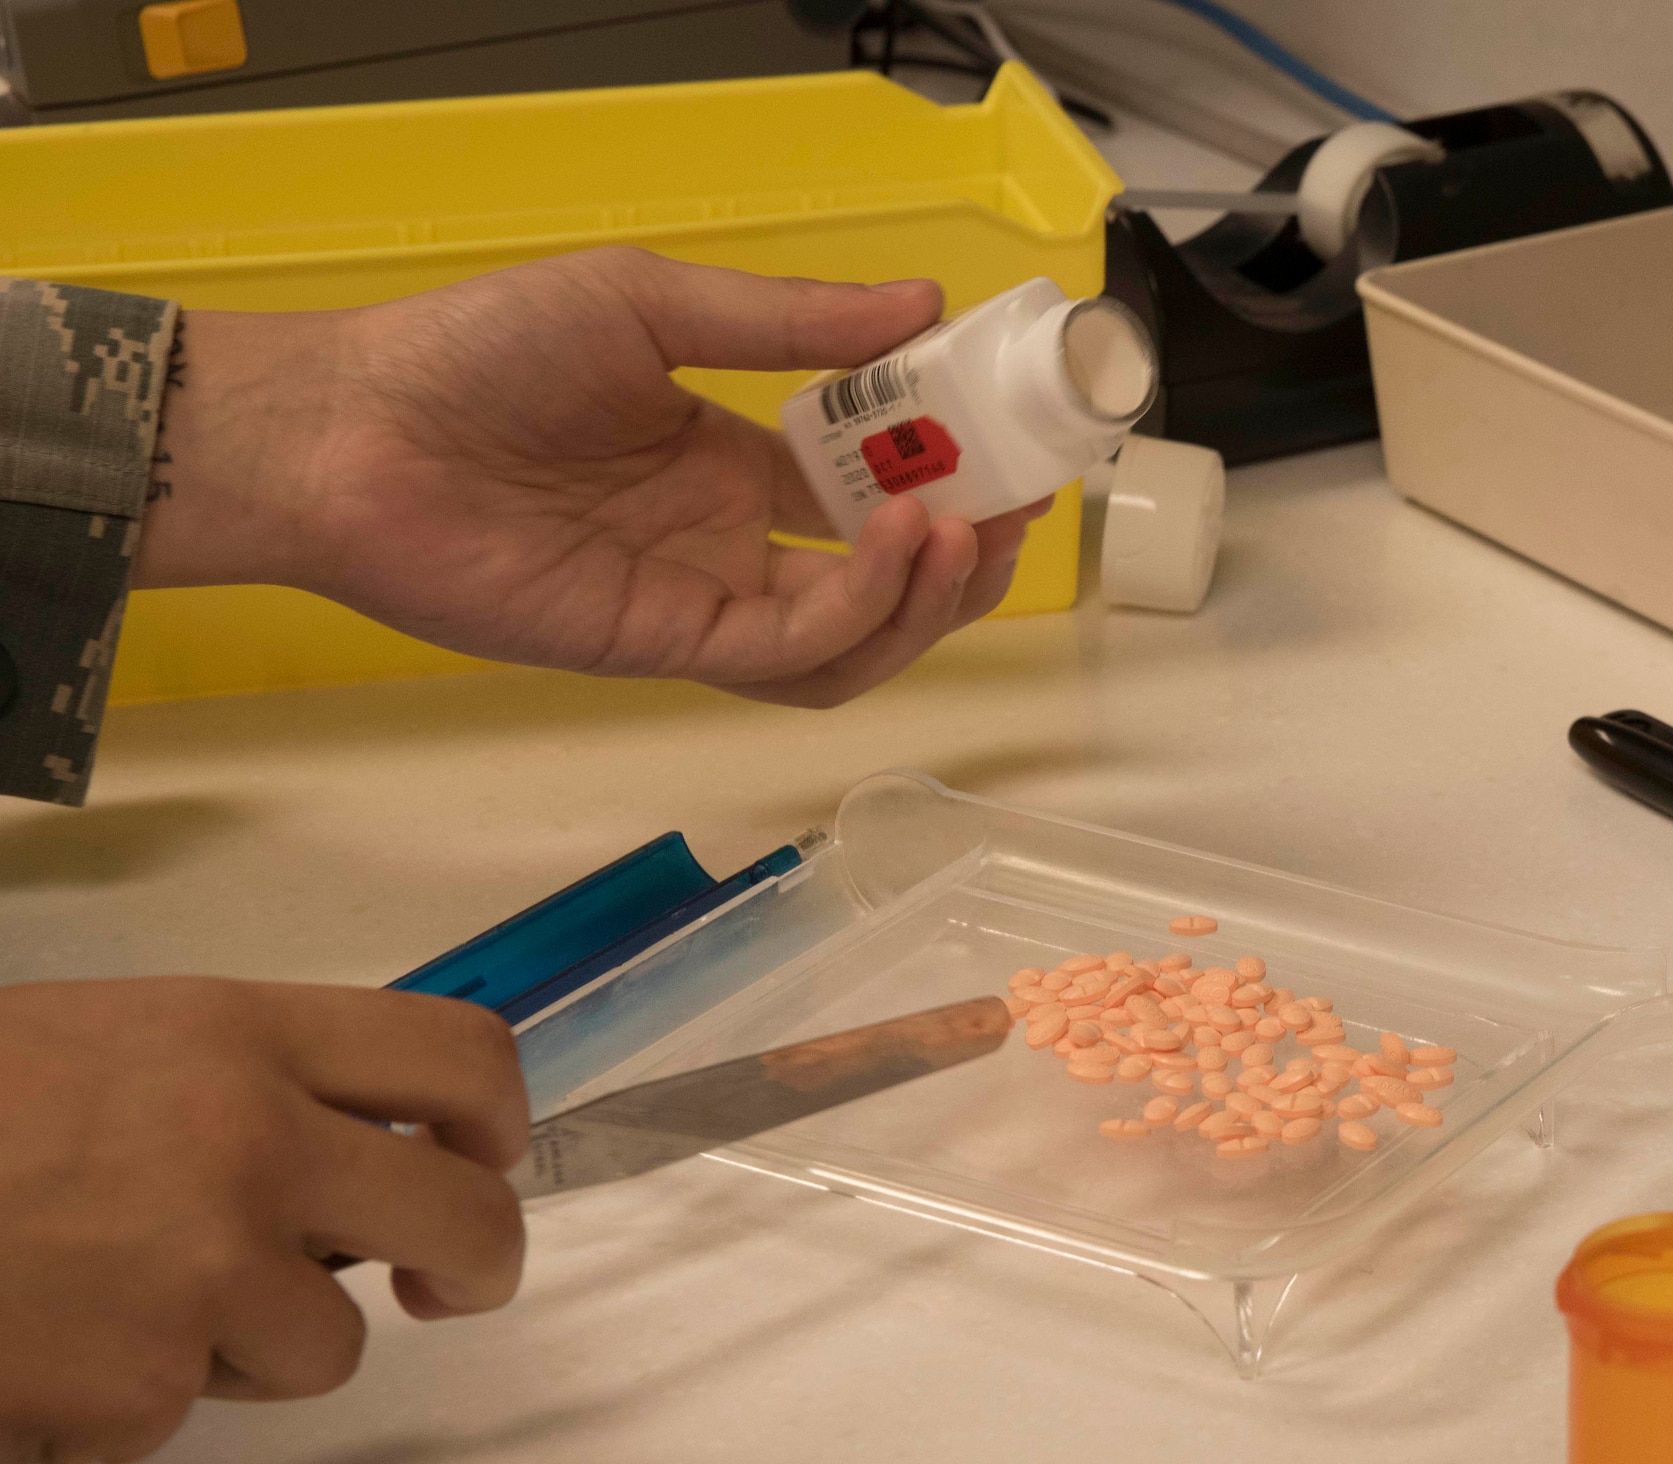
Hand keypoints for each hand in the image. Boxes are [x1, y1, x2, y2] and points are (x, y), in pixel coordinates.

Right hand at [0, 980, 527, 1463]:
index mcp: (240, 1035)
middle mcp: (250, 1146)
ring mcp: (204, 1275)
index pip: (459, 1057)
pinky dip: (125, 1399)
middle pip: (464, 1218)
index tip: (481, 1162)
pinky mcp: (140, 1389)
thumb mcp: (106, 1038)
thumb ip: (241, 1080)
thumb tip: (350, 1149)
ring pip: (325, 1347)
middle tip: (445, 1287)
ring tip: (126, 1298)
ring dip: (253, 1343)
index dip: (499, 1120)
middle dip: (476, 1265)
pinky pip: (183, 1411)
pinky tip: (44, 1346)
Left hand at [133, 249, 1043, 707]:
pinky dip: (857, 612)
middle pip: (880, 585)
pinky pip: (789, 656)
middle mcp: (731, 546)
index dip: (950, 480)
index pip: (870, 492)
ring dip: (924, 599)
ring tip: (968, 529)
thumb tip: (918, 304)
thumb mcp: (650, 305)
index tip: (1015, 443)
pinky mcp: (666, 647)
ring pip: (852, 642)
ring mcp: (703, 604)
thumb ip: (784, 322)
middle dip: (962, 558)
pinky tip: (895, 542)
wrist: (359, 428)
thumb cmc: (483, 354)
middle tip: (1019, 507)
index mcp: (732, 466)